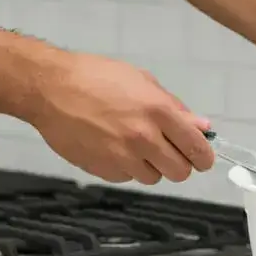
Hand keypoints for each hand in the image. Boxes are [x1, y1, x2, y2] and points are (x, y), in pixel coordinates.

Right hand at [25, 49, 214, 183]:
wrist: (50, 89)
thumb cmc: (96, 77)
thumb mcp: (141, 81)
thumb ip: (175, 107)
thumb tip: (202, 127)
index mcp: (158, 111)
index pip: (197, 148)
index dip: (204, 157)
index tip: (202, 157)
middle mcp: (144, 138)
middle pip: (180, 172)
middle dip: (180, 165)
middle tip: (170, 153)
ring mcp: (123, 157)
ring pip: (154, 178)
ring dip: (151, 166)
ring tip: (134, 145)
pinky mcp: (105, 170)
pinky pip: (128, 177)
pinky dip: (127, 168)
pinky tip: (113, 147)